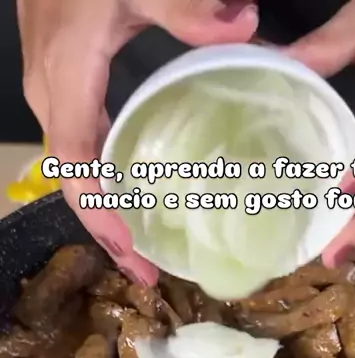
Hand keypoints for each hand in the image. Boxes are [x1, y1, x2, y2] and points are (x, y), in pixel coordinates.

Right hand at [17, 0, 257, 284]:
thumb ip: (187, 6)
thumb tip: (242, 27)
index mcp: (69, 77)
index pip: (76, 166)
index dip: (101, 216)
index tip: (134, 254)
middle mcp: (51, 91)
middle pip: (71, 180)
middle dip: (106, 231)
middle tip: (147, 271)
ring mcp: (51, 85)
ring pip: (71, 166)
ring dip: (102, 211)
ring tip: (139, 248)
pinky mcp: (60, 77)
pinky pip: (76, 143)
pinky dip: (99, 179)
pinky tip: (128, 191)